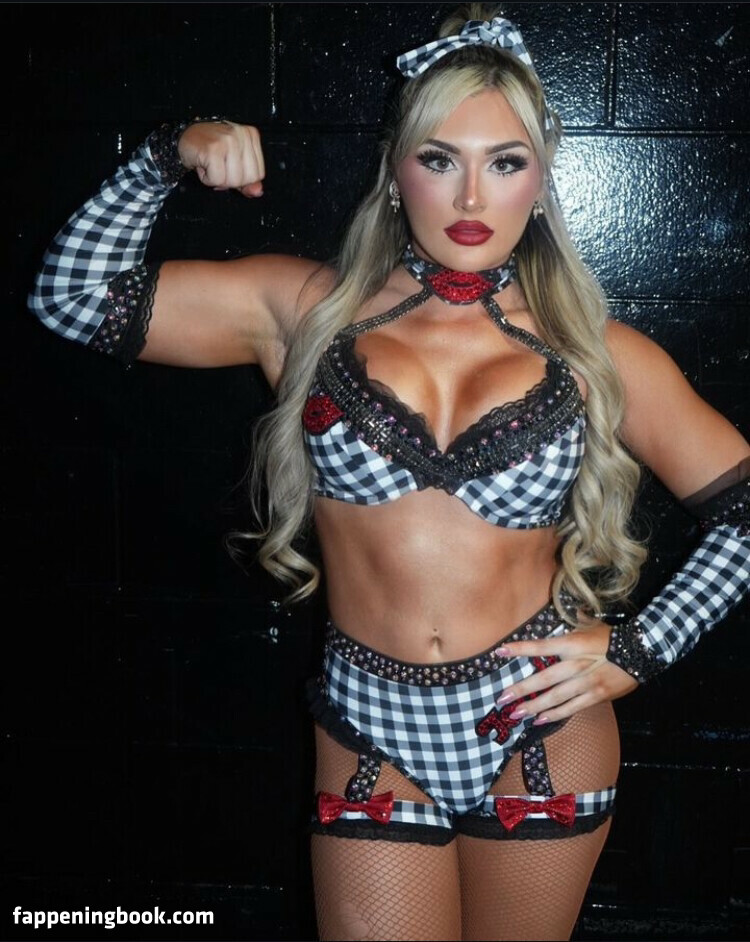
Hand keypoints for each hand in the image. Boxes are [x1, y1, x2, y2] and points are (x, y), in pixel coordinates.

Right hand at [177, 121, 264, 197]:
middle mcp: (241, 135)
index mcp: (251, 136)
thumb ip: (247, 180)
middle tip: (218, 166)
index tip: (228, 167)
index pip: (258, 174)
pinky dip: (207, 179)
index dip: (242, 179)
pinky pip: (217, 180)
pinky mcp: (214, 148)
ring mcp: (228, 140)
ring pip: (233, 180)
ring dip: (217, 180)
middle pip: (247, 179)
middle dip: (230, 181)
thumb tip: (258, 192)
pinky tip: (203, 164)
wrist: (185, 137)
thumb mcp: (234, 165)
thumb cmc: (210, 150)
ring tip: (210, 164)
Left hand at [494, 620, 638, 724]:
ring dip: (534, 707)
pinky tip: (539, 719)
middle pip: (544, 679)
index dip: (520, 649)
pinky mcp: (595, 696)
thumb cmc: (613, 637)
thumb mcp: (592, 624)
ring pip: (555, 698)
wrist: (642, 652)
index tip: (500, 652)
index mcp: (572, 644)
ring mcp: (585, 683)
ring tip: (516, 713)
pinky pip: (571, 708)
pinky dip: (554, 715)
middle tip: (502, 698)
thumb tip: (573, 609)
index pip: (540, 646)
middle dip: (521, 689)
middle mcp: (576, 664)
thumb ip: (577, 619)